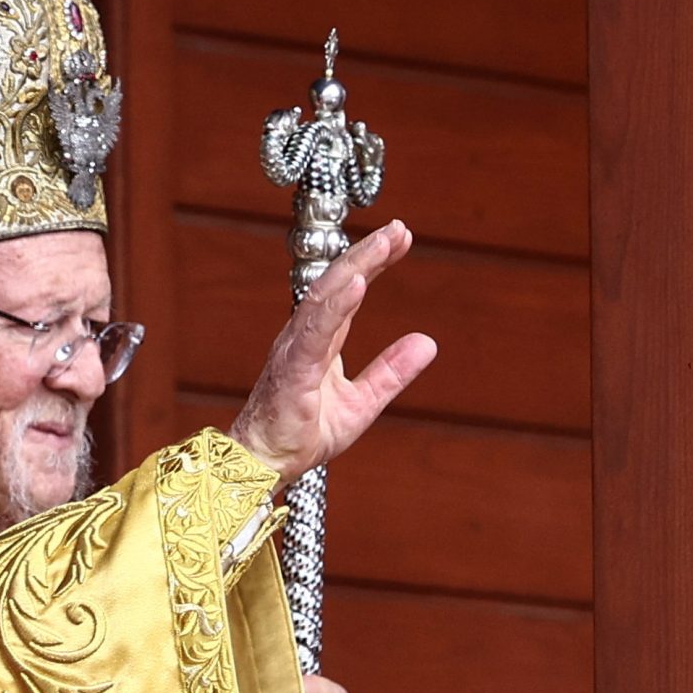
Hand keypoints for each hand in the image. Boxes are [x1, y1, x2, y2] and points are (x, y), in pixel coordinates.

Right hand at [228, 219, 435, 484]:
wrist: (264, 463)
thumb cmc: (300, 433)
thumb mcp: (361, 403)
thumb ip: (391, 371)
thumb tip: (428, 342)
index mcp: (318, 341)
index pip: (347, 291)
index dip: (373, 262)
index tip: (400, 238)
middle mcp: (303, 336)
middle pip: (337, 283)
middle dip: (368, 253)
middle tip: (399, 229)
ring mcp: (295, 349)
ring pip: (325, 297)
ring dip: (356, 267)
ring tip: (384, 244)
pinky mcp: (293, 368)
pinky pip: (316, 330)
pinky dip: (337, 303)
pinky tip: (358, 282)